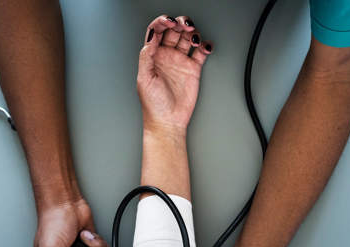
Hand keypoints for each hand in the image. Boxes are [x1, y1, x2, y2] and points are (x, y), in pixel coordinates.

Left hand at [138, 15, 212, 136]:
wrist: (168, 121)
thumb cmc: (153, 104)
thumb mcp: (144, 79)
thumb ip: (147, 56)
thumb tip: (151, 37)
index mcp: (152, 55)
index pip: (157, 31)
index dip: (162, 22)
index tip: (168, 21)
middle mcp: (166, 55)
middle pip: (174, 30)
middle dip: (179, 23)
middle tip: (185, 25)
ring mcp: (180, 61)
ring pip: (187, 38)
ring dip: (192, 32)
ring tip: (194, 38)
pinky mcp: (193, 69)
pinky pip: (200, 52)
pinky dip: (205, 46)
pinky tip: (204, 47)